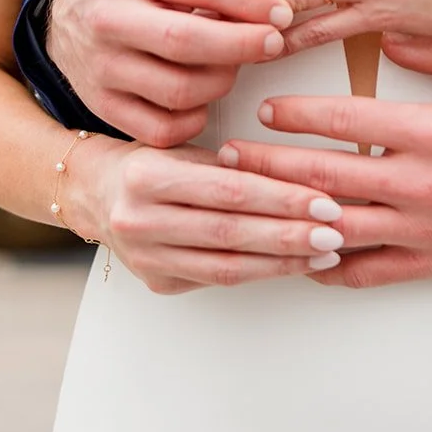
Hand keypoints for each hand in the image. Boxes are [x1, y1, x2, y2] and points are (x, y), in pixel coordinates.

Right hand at [46, 0, 293, 146]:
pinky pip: (162, 129)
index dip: (249, 1)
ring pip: (179, 90)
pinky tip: (203, 101)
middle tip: (272, 43)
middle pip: (187, 41)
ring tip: (232, 68)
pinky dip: (194, 120)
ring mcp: (101, 68)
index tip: (280, 12)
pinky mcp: (101, 106)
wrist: (62, 20)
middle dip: (242, 45)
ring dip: (221, 82)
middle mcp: (108, 19)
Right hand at [79, 135, 347, 295]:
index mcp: (147, 177)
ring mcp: (145, 258)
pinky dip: (260, 272)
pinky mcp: (156, 282)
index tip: (325, 201)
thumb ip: (233, 166)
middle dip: (290, 234)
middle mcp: (139, 221)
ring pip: (227, 266)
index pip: (229, 191)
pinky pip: (218, 280)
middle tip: (337, 233)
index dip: (281, 198)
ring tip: (325, 254)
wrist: (94, 193)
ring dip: (282, 262)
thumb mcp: (184, 149)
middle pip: (231, 233)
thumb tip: (303, 179)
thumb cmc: (152, 163)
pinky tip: (292, 265)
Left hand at [217, 33, 431, 289]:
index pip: (349, 120)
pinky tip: (291, 251)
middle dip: (268, 165)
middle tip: (227, 155)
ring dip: (282, 215)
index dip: (299, 114)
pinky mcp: (425, 264)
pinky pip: (361, 272)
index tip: (266, 108)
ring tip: (244, 202)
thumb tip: (387, 28)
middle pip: (324, 176)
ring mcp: (420, 231)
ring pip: (332, 226)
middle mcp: (421, 185)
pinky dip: (321, 265)